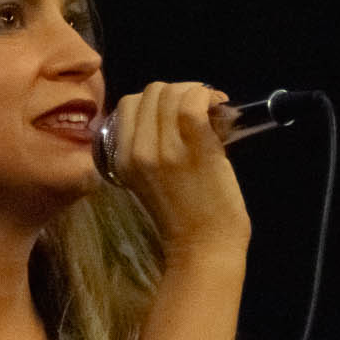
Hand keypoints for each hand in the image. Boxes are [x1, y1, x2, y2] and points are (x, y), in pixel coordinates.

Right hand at [103, 81, 248, 258]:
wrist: (203, 247)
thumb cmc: (182, 218)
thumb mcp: (147, 181)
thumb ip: (148, 148)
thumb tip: (172, 111)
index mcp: (121, 159)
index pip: (129, 104)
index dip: (156, 101)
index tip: (177, 113)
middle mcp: (137, 150)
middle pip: (151, 92)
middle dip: (177, 93)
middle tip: (198, 110)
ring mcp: (165, 149)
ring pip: (171, 91)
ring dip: (195, 92)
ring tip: (211, 109)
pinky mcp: (194, 147)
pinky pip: (193, 102)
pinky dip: (207, 96)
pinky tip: (218, 107)